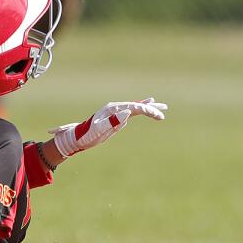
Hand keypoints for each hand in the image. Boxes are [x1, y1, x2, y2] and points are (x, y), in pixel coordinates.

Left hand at [49, 98, 166, 158]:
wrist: (79, 137)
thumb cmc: (87, 134)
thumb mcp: (99, 130)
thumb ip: (112, 121)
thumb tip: (127, 112)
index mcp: (112, 109)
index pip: (133, 107)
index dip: (145, 110)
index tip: (157, 115)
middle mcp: (115, 108)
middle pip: (136, 105)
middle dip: (150, 109)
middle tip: (164, 112)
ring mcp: (117, 112)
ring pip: (136, 108)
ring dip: (149, 108)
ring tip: (163, 107)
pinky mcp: (117, 118)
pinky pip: (132, 112)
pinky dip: (142, 109)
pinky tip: (148, 106)